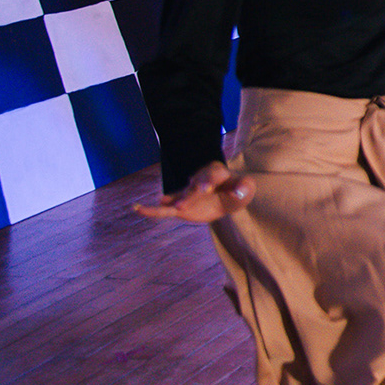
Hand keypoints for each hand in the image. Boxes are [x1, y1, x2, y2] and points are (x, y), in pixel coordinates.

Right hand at [136, 162, 253, 223]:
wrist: (226, 196)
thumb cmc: (237, 189)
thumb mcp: (246, 187)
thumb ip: (245, 187)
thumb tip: (239, 192)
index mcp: (217, 173)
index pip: (213, 174)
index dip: (207, 180)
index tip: (204, 188)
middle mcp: (199, 181)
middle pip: (195, 187)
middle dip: (192, 193)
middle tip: (185, 200)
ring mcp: (188, 194)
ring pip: (181, 197)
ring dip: (176, 201)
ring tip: (172, 206)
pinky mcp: (181, 207)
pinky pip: (165, 210)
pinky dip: (152, 210)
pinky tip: (138, 209)